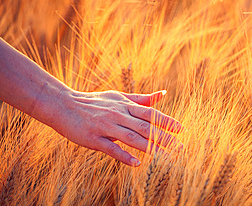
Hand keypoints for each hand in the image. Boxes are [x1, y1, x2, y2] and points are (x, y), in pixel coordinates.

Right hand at [51, 89, 182, 166]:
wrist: (64, 105)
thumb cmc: (95, 101)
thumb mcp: (119, 96)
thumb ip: (141, 98)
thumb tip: (163, 93)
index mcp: (125, 105)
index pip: (150, 113)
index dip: (166, 121)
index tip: (181, 129)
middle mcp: (118, 115)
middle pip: (145, 127)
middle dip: (164, 137)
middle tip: (180, 147)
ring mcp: (106, 127)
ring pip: (132, 138)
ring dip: (150, 147)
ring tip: (166, 156)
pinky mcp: (94, 138)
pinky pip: (111, 148)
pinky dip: (124, 156)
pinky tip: (137, 163)